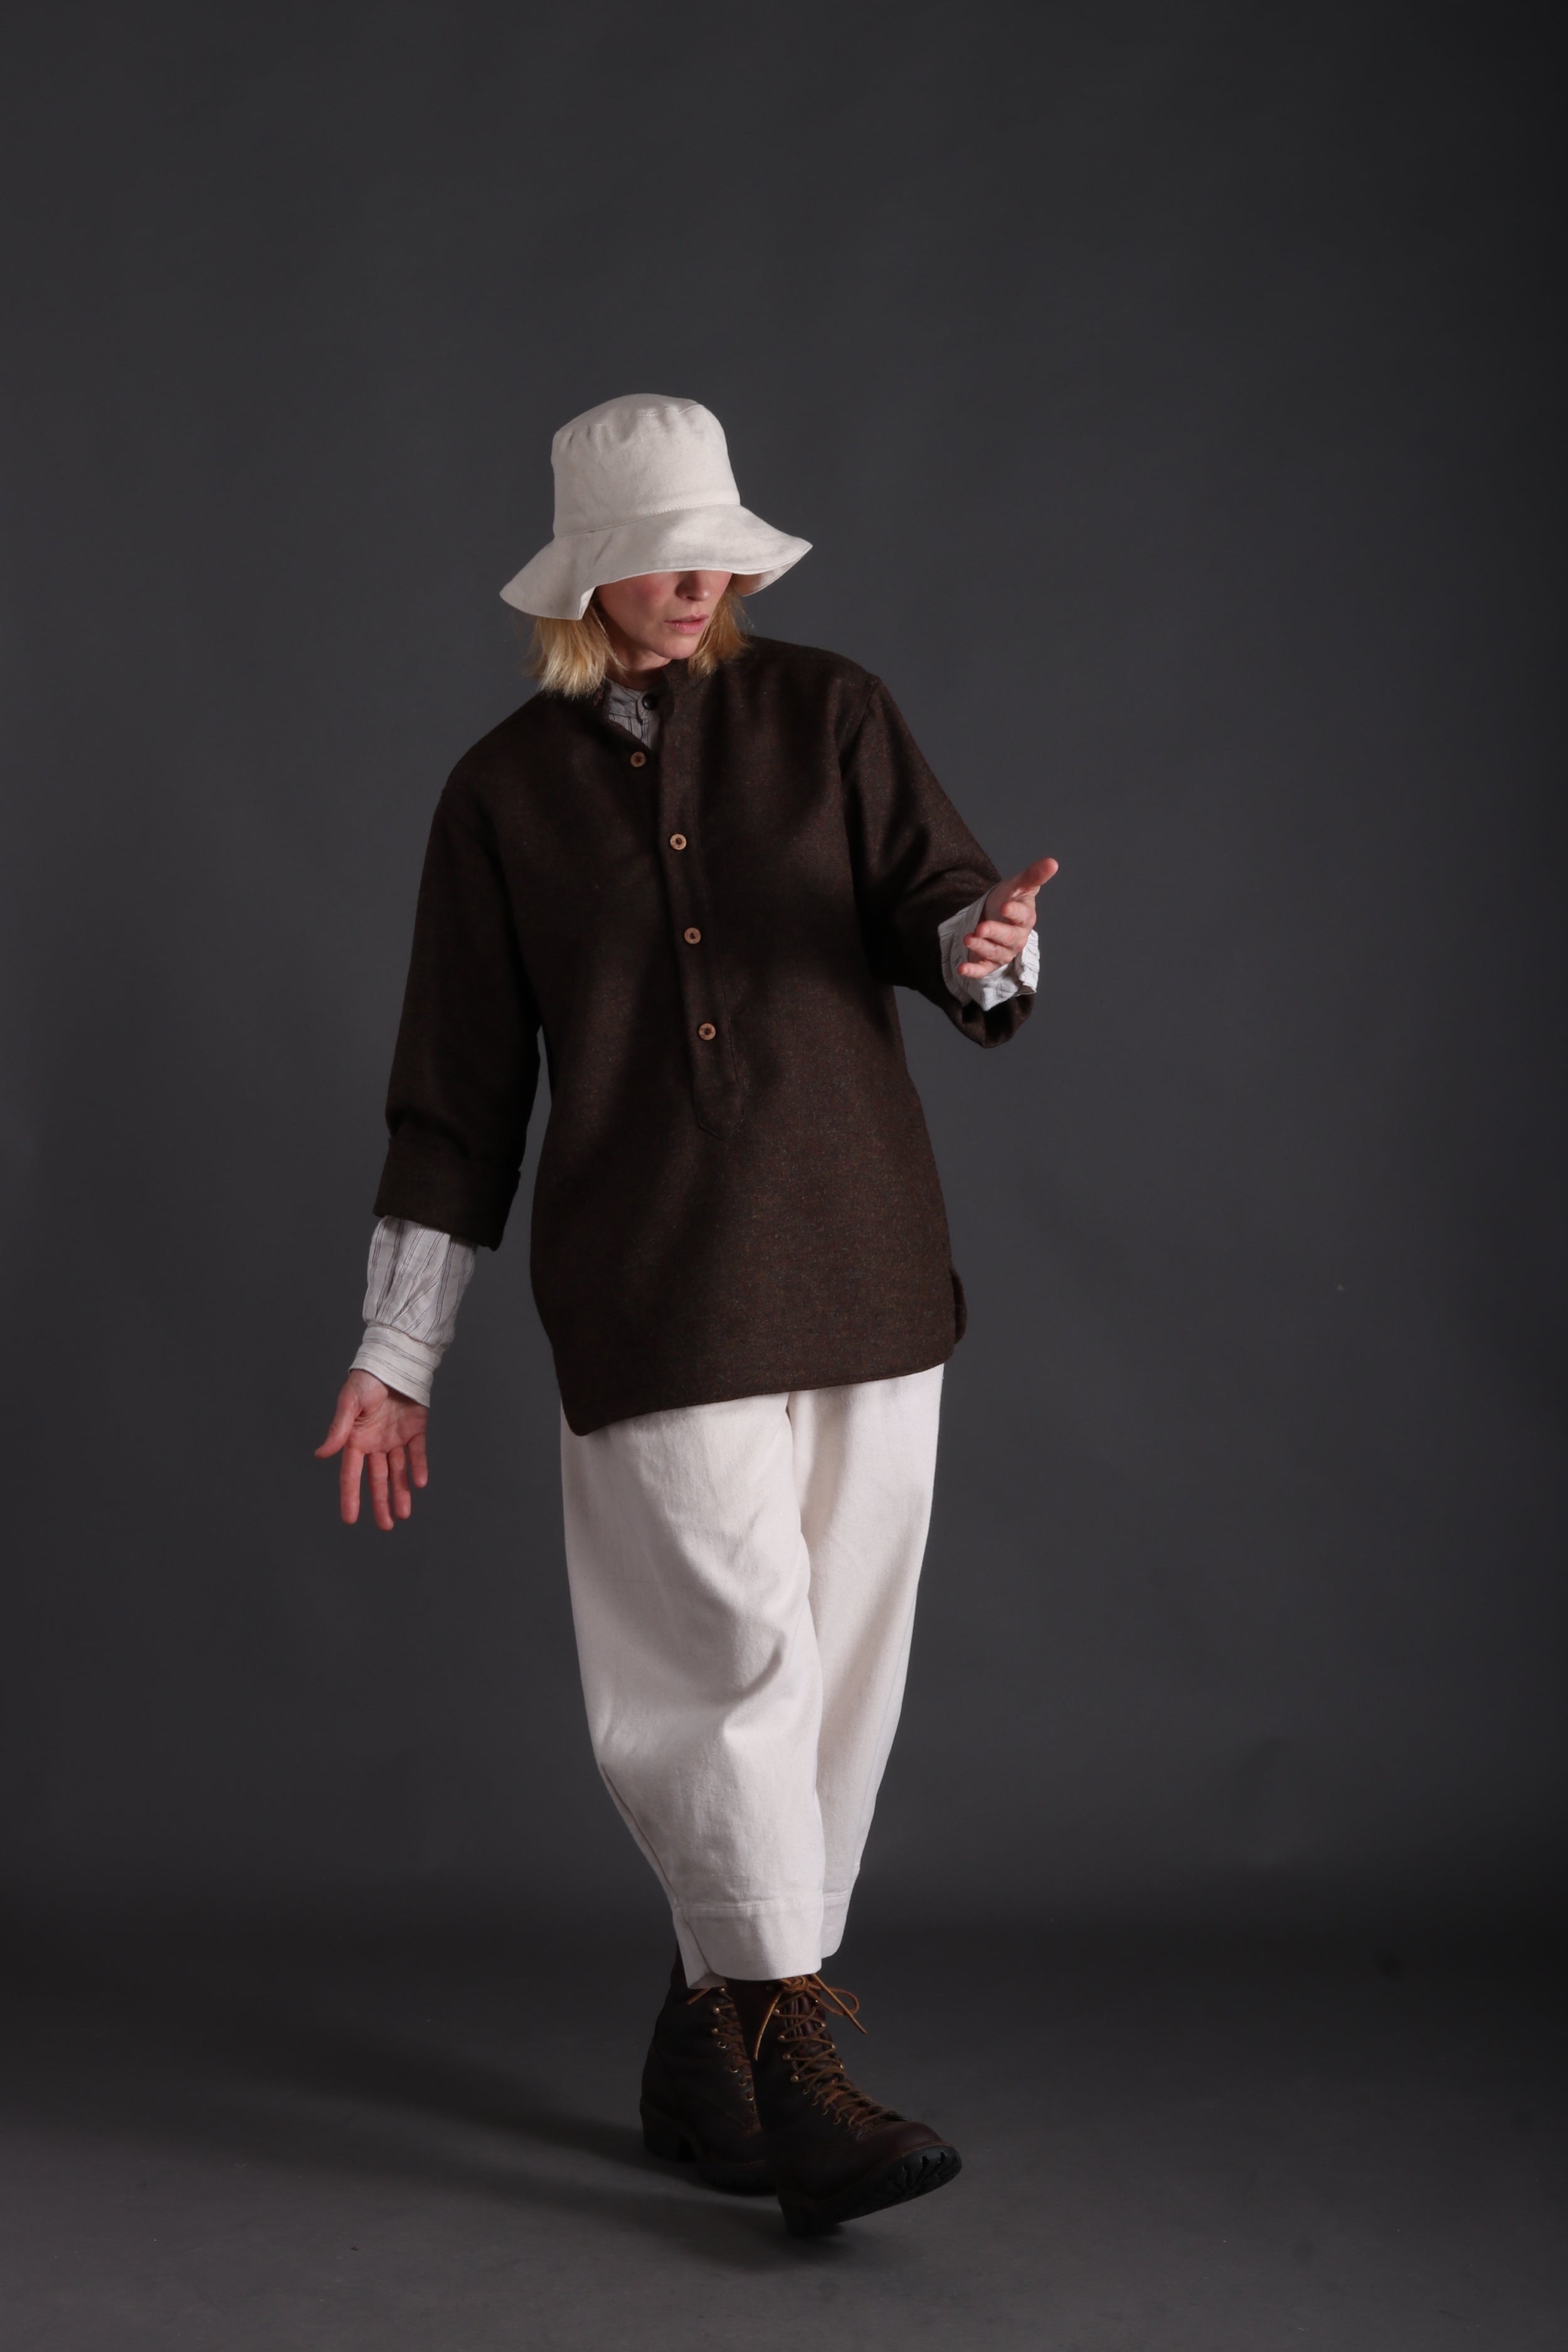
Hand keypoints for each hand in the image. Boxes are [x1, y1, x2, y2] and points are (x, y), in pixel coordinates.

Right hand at [315, 1370, 429, 1530]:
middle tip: (386, 1526)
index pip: (351, 1474)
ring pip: (398, 1471)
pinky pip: (417, 1452)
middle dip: (381, 1503)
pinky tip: (419, 1483)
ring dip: (401, 1492)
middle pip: (377, 1479)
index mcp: (355, 1439)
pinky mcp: (415, 1429)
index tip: (350, 1519)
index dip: (351, 1496)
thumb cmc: (366, 1380)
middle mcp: (375, 1443)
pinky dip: (418, 1467)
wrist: (392, 1360)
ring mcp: (395, 1438)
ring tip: (403, 1514)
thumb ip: (338, 1429)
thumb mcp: (349, 1403)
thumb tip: (321, 1454)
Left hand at [958, 856, 1058, 978]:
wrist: (992, 914)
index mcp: (1025, 918)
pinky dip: (973, 971)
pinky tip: (962, 968)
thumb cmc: (1008, 899)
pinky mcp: (989, 962)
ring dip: (981, 948)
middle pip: (1009, 938)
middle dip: (995, 933)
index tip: (1005, 906)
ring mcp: (1003, 951)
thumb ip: (1034, 875)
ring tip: (968, 939)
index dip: (1014, 912)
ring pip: (995, 953)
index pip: (1022, 916)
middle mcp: (1016, 938)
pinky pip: (983, 969)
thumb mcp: (1018, 885)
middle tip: (981, 928)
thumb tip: (1053, 862)